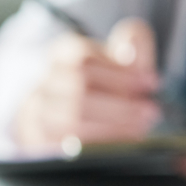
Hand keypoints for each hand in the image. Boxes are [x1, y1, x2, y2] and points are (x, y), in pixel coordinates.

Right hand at [13, 18, 161, 149]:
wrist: (69, 127)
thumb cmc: (104, 93)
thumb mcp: (122, 67)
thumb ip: (133, 47)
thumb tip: (131, 38)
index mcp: (61, 56)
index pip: (83, 57)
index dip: (120, 72)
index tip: (150, 82)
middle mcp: (42, 84)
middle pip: (77, 88)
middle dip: (119, 101)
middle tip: (149, 111)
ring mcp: (35, 116)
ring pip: (70, 120)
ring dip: (111, 125)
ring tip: (139, 128)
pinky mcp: (37, 144)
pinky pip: (66, 148)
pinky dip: (98, 145)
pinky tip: (121, 144)